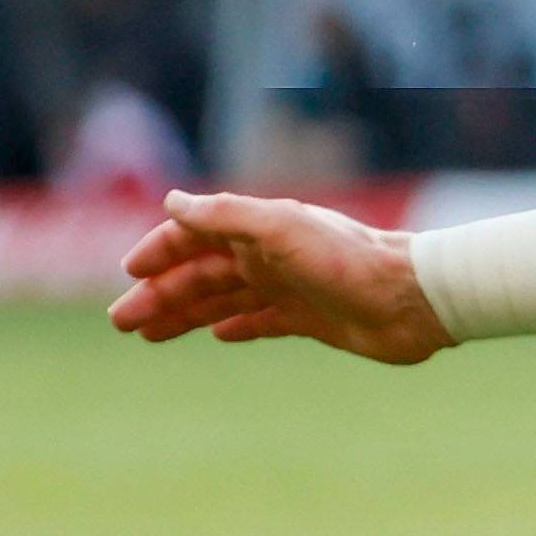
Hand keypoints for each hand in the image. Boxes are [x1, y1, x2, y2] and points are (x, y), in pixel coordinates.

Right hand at [110, 190, 447, 362]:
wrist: (412, 300)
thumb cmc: (349, 261)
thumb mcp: (281, 230)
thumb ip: (226, 215)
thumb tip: (173, 200)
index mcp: (259, 231)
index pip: (194, 237)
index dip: (160, 252)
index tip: (128, 274)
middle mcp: (270, 257)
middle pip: (201, 275)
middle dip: (159, 294)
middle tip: (122, 321)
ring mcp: (289, 288)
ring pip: (223, 301)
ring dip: (185, 314)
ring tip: (149, 334)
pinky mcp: (311, 318)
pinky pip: (262, 321)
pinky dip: (237, 326)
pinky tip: (218, 335)